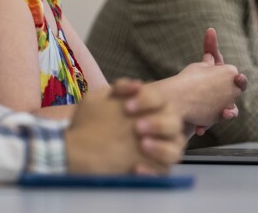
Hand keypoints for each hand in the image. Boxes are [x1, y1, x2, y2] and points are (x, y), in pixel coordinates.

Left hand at [65, 79, 183, 174]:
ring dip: (161, 148)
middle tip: (137, 127)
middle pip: (173, 122)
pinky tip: (136, 168)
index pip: (159, 99)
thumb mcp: (99, 100)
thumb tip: (135, 85)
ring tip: (142, 145)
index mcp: (152, 108)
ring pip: (175, 149)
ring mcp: (162, 150)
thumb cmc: (95, 122)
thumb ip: (118, 89)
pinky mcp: (156, 170)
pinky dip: (152, 171)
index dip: (146, 100)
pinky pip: (163, 172)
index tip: (127, 107)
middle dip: (157, 123)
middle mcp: (162, 127)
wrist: (82, 150)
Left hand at [199, 28, 247, 130]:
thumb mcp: (206, 64)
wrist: (186, 100)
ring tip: (222, 116)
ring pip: (227, 113)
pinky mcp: (209, 120)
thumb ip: (210, 48)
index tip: (238, 77)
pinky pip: (209, 124)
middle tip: (231, 102)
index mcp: (227, 82)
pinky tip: (199, 128)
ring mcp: (219, 109)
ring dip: (226, 115)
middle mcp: (227, 96)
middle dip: (234, 100)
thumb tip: (210, 29)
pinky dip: (204, 126)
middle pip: (233, 98)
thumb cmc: (203, 80)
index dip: (239, 80)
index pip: (238, 81)